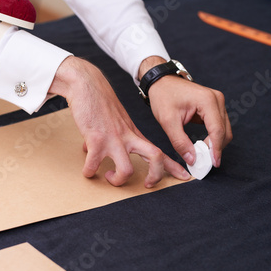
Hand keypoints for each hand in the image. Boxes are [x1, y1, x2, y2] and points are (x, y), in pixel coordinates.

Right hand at [49, 56, 190, 187]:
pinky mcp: (97, 140)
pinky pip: (93, 165)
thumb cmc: (97, 101)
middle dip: (155, 176)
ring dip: (118, 180)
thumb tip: (91, 149)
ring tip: (109, 176)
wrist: (86, 84)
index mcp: (134, 133)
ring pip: (127, 170)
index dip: (173, 166)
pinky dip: (89, 172)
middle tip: (147, 185)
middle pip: (155, 158)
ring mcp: (114, 139)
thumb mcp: (112, 120)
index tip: (184, 176)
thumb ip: (107, 136)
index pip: (159, 151)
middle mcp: (128, 137)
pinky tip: (87, 170)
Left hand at [141, 57, 232, 166]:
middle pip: (224, 131)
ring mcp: (217, 102)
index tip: (212, 164)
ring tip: (201, 157)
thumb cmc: (163, 97)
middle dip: (216, 148)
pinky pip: (218, 126)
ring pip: (223, 130)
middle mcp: (217, 99)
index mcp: (207, 101)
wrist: (161, 82)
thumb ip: (180, 142)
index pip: (217, 130)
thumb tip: (192, 159)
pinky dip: (212, 138)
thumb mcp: (168, 121)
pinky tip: (201, 147)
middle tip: (204, 163)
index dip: (216, 149)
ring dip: (214, 144)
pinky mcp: (213, 106)